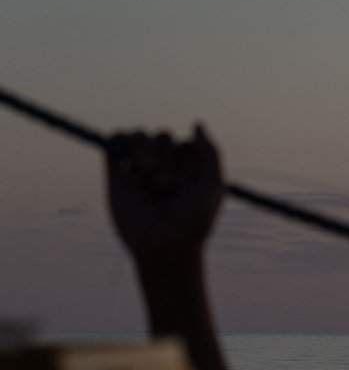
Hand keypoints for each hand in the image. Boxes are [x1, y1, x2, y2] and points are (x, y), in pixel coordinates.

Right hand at [106, 125, 222, 264]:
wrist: (164, 246)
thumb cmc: (193, 220)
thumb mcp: (213, 185)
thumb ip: (210, 152)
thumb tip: (196, 123)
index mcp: (186, 168)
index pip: (185, 142)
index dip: (187, 158)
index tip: (189, 182)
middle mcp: (163, 166)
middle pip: (162, 135)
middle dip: (167, 155)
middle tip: (167, 184)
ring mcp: (138, 169)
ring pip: (139, 134)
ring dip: (145, 147)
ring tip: (147, 170)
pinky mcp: (115, 174)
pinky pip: (114, 141)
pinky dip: (122, 141)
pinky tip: (131, 163)